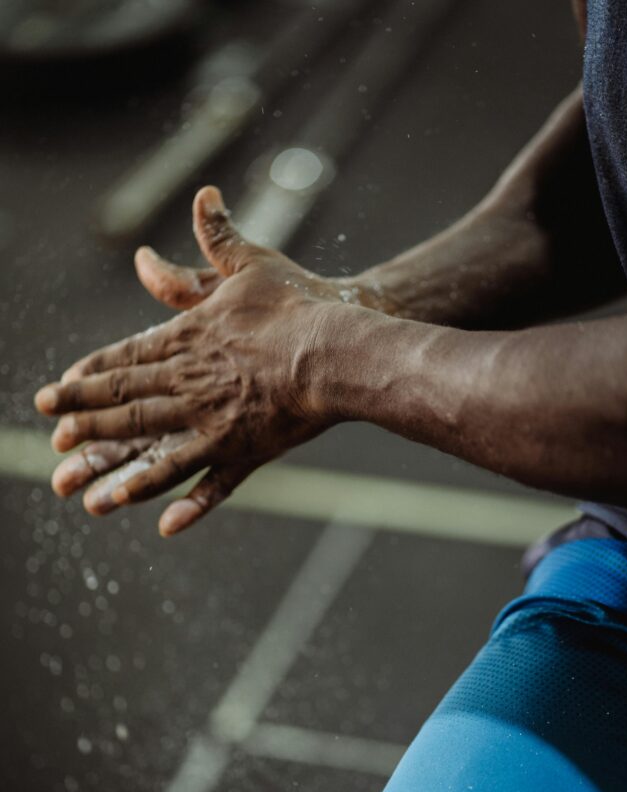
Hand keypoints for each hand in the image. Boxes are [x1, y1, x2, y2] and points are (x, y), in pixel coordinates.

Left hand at [35, 185, 357, 535]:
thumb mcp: (253, 263)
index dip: (88, 374)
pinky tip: (165, 525)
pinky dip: (191, 504)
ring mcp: (215, 420)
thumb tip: (202, 195)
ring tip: (84, 490)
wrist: (339, 348)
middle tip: (52, 433)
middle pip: (126, 402)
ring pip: (154, 448)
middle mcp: (190, 382)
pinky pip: (213, 481)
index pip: (125, 357)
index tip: (57, 388)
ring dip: (116, 468)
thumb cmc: (299, 304)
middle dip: (84, 418)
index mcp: (187, 338)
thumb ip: (217, 236)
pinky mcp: (248, 448)